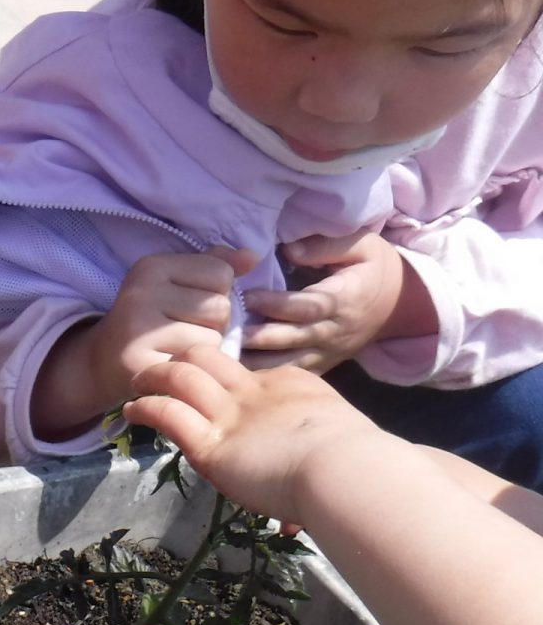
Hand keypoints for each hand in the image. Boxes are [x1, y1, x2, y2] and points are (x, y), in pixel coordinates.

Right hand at [33, 246, 256, 437]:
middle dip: (212, 323)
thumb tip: (252, 259)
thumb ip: (214, 265)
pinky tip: (172, 364)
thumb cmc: (149, 319)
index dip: (215, 293)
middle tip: (183, 330)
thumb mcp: (175, 283)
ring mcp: (138, 330)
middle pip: (219, 306)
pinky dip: (192, 368)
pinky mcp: (140, 363)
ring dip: (204, 348)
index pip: (221, 273)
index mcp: (151, 266)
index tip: (187, 304)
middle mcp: (141, 292)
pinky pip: (196, 364)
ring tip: (178, 347)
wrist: (99, 362)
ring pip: (213, 337)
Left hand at [122, 345, 383, 525]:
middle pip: (209, 359)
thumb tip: (304, 518)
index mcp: (292, 387)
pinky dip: (146, 407)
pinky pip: (168, 411)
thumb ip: (326, 465)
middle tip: (160, 371)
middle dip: (182, 361)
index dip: (225, 382)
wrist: (347, 469)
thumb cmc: (360, 465)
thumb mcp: (346, 449)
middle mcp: (257, 392)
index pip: (246, 377)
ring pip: (181, 376)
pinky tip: (132, 411)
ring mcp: (231, 414)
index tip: (209, 394)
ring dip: (155, 376)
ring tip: (136, 382)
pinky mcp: (210, 440)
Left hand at [240, 233, 408, 371]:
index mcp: (344, 300)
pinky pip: (292, 377)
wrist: (401, 305)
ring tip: (223, 359)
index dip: (278, 304)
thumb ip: (326, 246)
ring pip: (289, 366)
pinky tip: (236, 376)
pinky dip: (265, 378)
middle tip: (225, 333)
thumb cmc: (375, 268)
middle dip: (260, 337)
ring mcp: (328, 353)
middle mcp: (335, 332)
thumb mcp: (362, 245)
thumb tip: (288, 249)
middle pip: (294, 339)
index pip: (308, 307)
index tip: (249, 296)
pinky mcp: (322, 366)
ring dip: (256, 365)